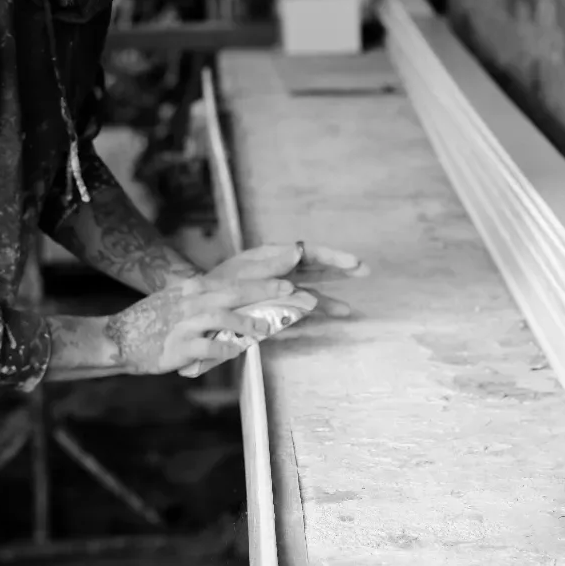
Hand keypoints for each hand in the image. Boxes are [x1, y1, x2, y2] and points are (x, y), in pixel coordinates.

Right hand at [105, 276, 317, 375]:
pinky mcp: (180, 345)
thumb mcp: (178, 301)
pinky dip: (224, 350)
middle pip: (233, 292)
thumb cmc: (152, 321)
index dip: (262, 279)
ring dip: (245, 322)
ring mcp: (185, 323)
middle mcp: (191, 301)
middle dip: (263, 291)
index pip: (234, 281)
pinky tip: (236, 352)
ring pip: (222, 317)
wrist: (119, 338)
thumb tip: (235, 304)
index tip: (287, 276)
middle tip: (289, 291)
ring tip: (263, 327)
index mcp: (193, 289)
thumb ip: (205, 301)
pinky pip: (209, 348)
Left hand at [200, 242, 366, 318]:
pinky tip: (333, 315)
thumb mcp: (244, 272)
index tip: (352, 262)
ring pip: (312, 289)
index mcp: (273, 256)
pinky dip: (317, 311)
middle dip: (340, 269)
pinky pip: (301, 308)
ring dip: (331, 297)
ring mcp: (280, 289)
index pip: (308, 252)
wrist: (199, 304)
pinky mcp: (276, 307)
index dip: (331, 257)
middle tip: (365, 270)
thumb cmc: (219, 284)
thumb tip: (298, 250)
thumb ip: (272, 264)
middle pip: (316, 267)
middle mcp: (280, 270)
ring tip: (348, 309)